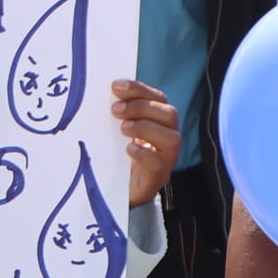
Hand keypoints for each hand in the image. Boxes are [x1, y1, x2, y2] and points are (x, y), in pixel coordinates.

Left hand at [112, 79, 179, 206]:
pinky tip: (128, 149)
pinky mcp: (157, 177)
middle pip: (169, 114)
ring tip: (122, 128)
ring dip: (145, 127)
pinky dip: (144, 153)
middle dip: (142, 107)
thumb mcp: (119, 130)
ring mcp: (166, 158)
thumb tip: (106, 92)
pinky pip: (158, 164)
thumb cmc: (120, 155)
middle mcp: (168, 137)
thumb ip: (119, 113)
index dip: (139, 89)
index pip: (158, 98)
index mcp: (159, 121)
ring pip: (171, 138)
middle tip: (115, 109)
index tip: (116, 86)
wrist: (119, 191)